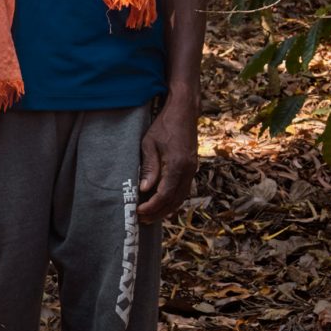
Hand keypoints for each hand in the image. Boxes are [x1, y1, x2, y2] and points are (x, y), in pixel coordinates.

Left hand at [137, 95, 198, 220]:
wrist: (184, 111)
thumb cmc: (164, 125)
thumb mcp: (150, 144)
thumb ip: (150, 167)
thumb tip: (145, 189)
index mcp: (178, 165)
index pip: (165, 194)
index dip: (152, 206)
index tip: (138, 212)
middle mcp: (188, 170)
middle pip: (174, 200)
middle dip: (158, 212)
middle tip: (142, 220)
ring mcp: (192, 169)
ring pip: (181, 197)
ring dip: (166, 208)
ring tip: (151, 216)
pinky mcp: (191, 167)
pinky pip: (183, 189)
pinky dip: (173, 199)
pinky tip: (162, 203)